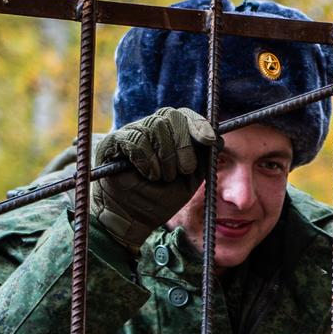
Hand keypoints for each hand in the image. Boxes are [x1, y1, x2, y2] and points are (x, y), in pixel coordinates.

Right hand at [91, 107, 217, 253]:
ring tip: (163, 178)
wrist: (135, 218)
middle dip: (183, 145)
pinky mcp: (113, 142)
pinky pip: (136, 139)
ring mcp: (131, 133)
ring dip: (165, 158)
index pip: (184, 115)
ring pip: (155, 126)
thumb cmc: (161, 200)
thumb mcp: (189, 181)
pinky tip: (149, 175)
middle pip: (171, 116)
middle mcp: (150, 129)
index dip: (198, 123)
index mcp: (170, 135)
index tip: (208, 139)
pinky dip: (147, 160)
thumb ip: (203, 160)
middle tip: (183, 170)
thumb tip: (219, 139)